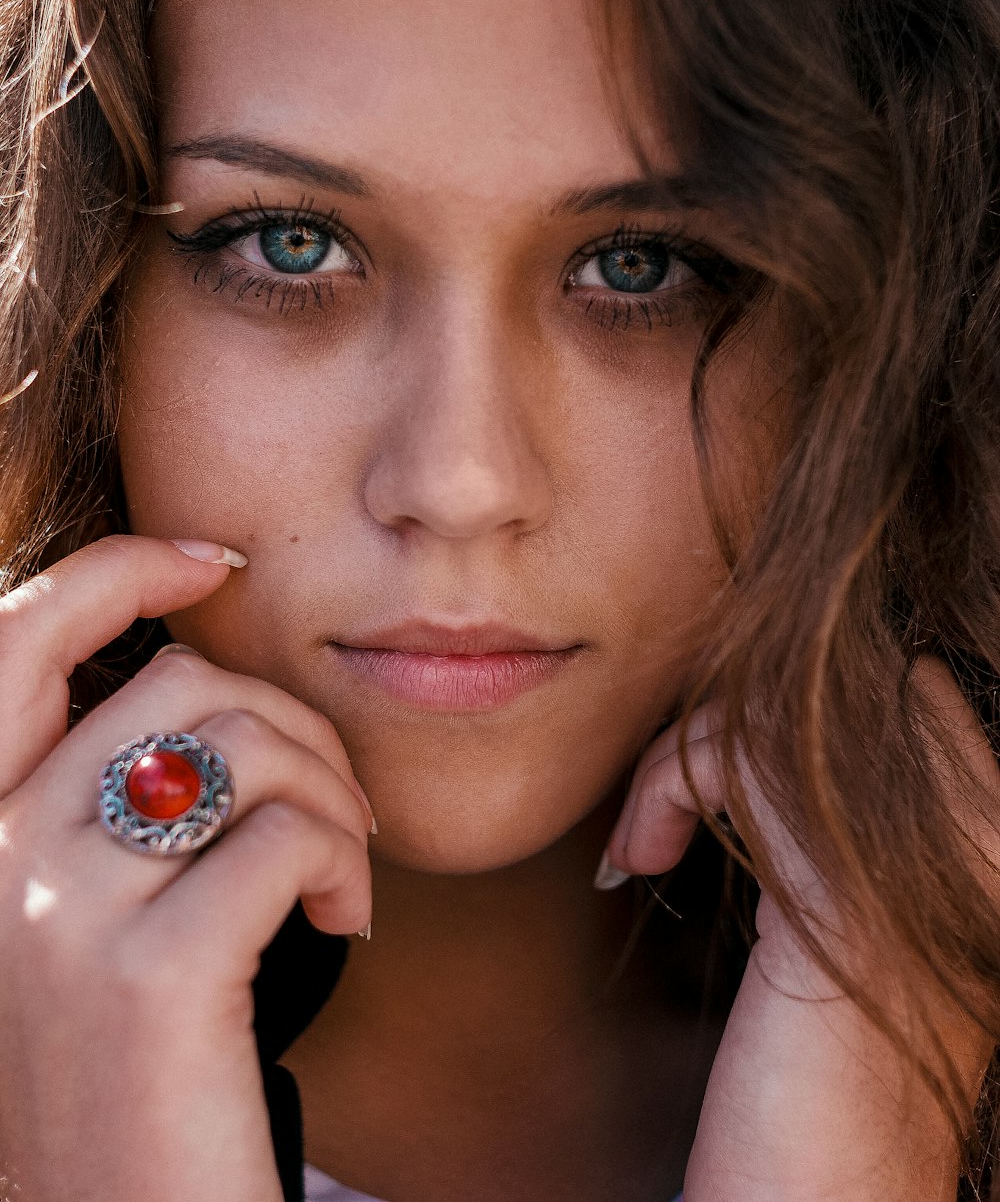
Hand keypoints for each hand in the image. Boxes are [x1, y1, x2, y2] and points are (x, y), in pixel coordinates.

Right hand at [0, 535, 373, 1201]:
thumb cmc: (126, 1065)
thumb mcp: (80, 917)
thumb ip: (102, 801)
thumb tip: (197, 675)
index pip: (13, 634)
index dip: (119, 570)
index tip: (215, 562)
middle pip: (180, 685)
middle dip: (290, 720)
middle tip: (331, 800)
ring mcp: (62, 914)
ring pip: (245, 744)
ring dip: (329, 791)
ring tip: (340, 864)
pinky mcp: (152, 974)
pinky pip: (287, 836)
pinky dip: (342, 860)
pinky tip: (346, 916)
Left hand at [600, 663, 994, 1201]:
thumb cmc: (808, 1089)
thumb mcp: (836, 928)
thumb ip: (841, 824)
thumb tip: (773, 708)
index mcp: (990, 850)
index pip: (902, 694)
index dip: (785, 721)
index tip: (716, 792)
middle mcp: (988, 845)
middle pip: (844, 685)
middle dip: (734, 723)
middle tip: (672, 807)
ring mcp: (932, 869)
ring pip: (784, 705)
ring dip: (685, 754)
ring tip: (647, 840)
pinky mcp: (847, 901)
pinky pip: (736, 754)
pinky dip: (664, 783)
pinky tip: (636, 861)